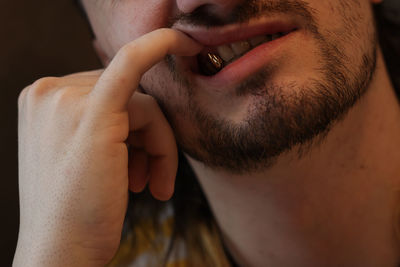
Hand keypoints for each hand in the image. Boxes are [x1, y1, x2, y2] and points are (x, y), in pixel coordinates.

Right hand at [13, 29, 201, 266]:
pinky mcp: (95, 113)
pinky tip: (181, 41)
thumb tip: (144, 106)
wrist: (60, 250)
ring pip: (145, 106)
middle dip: (149, 139)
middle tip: (151, 178)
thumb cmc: (75, 209)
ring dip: (158, 147)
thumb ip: (105, 124)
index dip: (136, 105)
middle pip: (127, 97)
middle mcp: (48, 92)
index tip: (166, 71)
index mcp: (43, 100)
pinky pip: (133, 63)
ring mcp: (67, 100)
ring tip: (150, 185)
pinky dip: (159, 45)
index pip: (106, 95)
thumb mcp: (82, 156)